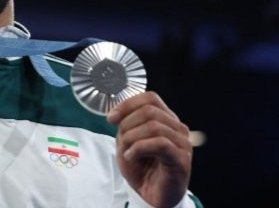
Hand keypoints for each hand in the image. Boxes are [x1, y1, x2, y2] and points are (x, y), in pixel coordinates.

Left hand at [107, 91, 191, 207]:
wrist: (151, 196)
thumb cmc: (142, 168)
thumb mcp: (127, 142)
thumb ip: (125, 125)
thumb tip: (117, 115)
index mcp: (165, 120)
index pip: (150, 98)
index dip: (128, 104)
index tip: (111, 118)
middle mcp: (177, 128)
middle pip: (149, 110)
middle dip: (127, 124)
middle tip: (121, 140)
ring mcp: (182, 143)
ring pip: (154, 126)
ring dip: (132, 138)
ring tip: (127, 152)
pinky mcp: (182, 160)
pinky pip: (160, 144)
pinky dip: (139, 148)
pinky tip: (131, 156)